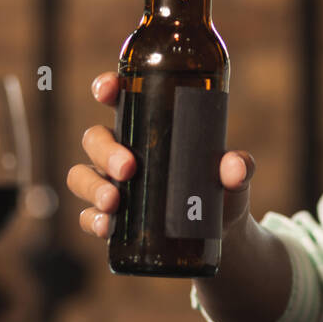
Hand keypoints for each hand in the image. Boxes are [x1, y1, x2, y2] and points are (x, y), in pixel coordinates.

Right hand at [68, 71, 254, 241]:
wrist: (222, 233)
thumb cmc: (222, 190)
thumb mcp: (235, 176)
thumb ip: (240, 168)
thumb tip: (235, 167)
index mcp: (151, 127)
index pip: (120, 100)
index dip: (107, 88)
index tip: (107, 90)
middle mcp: (125, 151)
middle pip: (96, 139)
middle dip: (105, 150)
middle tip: (128, 167)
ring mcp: (113, 184)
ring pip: (82, 176)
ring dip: (93, 187)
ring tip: (113, 202)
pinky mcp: (112, 218)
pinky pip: (87, 216)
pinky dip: (91, 220)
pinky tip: (105, 227)